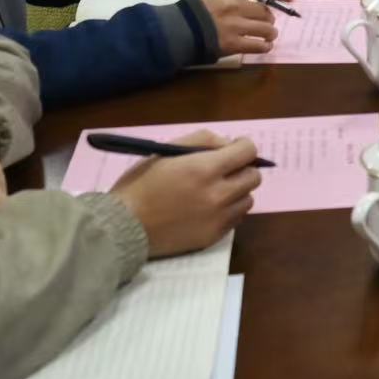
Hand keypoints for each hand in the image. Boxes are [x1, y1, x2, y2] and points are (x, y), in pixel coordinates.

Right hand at [109, 132, 264, 256]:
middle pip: (254, 176)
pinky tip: (209, 209)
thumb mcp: (166, 151)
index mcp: (205, 169)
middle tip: (224, 171)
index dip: (243, 146)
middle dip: (242, 169)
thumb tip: (228, 144)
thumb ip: (202, 141)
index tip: (233, 148)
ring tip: (215, 192)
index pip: (248, 151)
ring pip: (248, 199)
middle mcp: (218, 194)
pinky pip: (236, 219)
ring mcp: (218, 218)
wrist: (124, 226)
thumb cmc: (141, 184)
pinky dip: (229, 211)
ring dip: (237, 192)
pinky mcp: (213, 237)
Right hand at [193, 0, 280, 55]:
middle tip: (268, 21)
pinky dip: (265, 47)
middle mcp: (234, 6)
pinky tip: (265, 46)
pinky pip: (258, 46)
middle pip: (265, 11)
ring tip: (269, 35)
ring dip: (271, 33)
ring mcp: (234, 26)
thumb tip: (258, 2)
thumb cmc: (195, 10)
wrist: (178, 30)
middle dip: (270, 17)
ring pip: (266, 29)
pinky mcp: (232, 44)